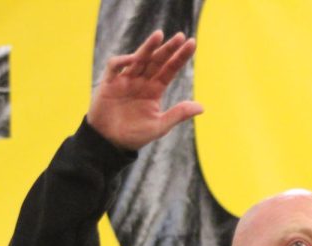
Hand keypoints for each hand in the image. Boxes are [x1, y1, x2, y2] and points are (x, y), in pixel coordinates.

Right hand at [87, 30, 203, 150]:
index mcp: (154, 90)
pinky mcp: (109, 83)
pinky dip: (122, 61)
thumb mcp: (160, 126)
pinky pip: (114, 66)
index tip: (191, 43)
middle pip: (156, 61)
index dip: (180, 57)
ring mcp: (125, 80)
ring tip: (159, 35)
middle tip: (180, 36)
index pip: (170, 69)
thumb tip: (202, 107)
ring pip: (138, 59)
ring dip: (148, 47)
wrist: (110, 143)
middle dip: (167, 49)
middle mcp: (141, 82)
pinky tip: (134, 59)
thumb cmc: (135, 136)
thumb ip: (178, 114)